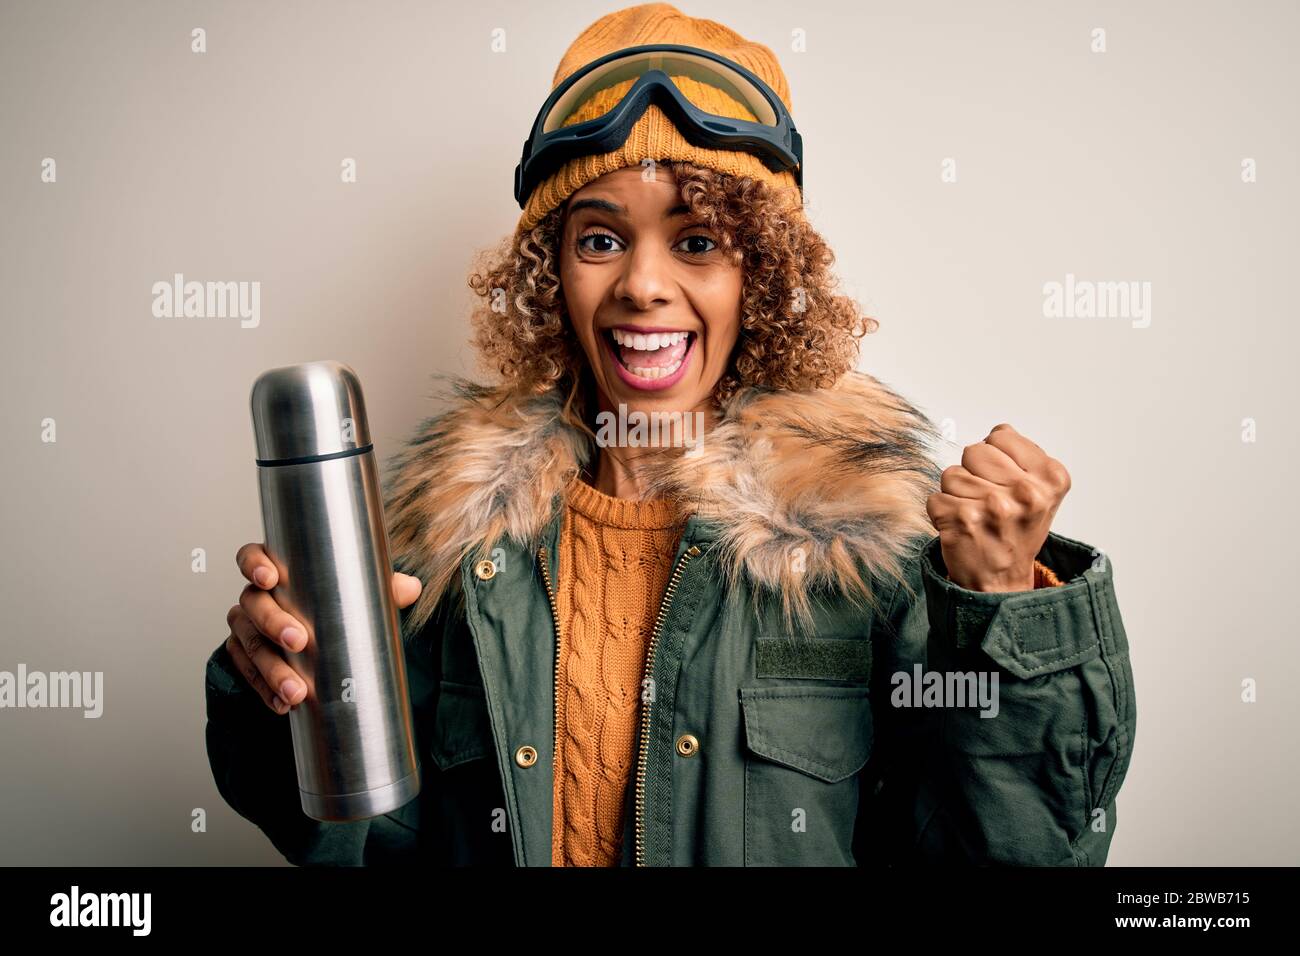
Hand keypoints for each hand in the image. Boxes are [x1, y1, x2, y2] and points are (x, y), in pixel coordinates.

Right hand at [224, 542, 422, 713]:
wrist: (316, 637)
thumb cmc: (333, 603)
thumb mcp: (357, 592)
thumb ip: (382, 587)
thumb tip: (411, 588)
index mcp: (277, 571)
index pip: (252, 557)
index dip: (255, 564)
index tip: (271, 578)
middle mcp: (255, 597)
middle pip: (253, 605)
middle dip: (274, 623)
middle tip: (300, 641)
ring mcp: (246, 627)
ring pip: (250, 644)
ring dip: (272, 669)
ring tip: (296, 690)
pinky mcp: (244, 657)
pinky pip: (248, 673)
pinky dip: (265, 690)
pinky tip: (283, 704)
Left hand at [926, 424, 1070, 591]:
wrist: (1002, 581)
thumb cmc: (1017, 532)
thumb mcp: (1041, 492)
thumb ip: (1023, 457)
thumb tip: (998, 432)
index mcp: (1050, 478)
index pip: (1000, 436)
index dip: (996, 457)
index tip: (1005, 481)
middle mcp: (1026, 492)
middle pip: (973, 450)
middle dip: (974, 472)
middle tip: (987, 500)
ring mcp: (993, 507)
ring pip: (951, 474)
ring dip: (957, 494)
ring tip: (976, 516)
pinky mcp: (962, 521)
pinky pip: (935, 497)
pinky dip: (942, 513)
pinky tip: (961, 528)